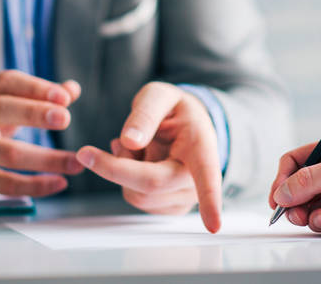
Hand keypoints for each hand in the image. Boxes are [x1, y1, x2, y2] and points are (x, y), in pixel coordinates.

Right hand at [0, 70, 84, 197]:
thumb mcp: (0, 102)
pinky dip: (33, 185)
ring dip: (45, 158)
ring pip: (4, 152)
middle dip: (33, 113)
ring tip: (76, 162)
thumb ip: (37, 95)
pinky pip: (2, 184)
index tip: (64, 96)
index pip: (5, 82)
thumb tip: (73, 88)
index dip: (35, 88)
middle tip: (65, 118)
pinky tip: (59, 183)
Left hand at [75, 82, 222, 232]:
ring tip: (135, 147)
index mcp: (201, 146)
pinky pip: (136, 200)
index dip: (210, 201)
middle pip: (151, 183)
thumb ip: (145, 113)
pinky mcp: (171, 208)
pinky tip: (139, 162)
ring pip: (137, 195)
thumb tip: (130, 141)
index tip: (214, 225)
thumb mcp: (159, 95)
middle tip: (106, 144)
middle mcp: (198, 177)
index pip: (207, 175)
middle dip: (115, 166)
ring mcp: (186, 197)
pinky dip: (127, 180)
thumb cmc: (175, 111)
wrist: (184, 126)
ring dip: (124, 170)